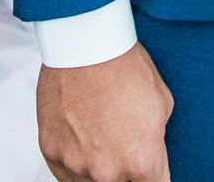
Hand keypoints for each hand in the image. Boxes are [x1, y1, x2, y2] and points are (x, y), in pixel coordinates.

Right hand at [38, 43, 172, 181]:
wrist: (86, 45)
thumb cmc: (125, 67)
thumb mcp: (162, 104)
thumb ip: (156, 142)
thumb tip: (153, 158)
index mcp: (141, 162)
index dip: (154, 176)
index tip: (149, 167)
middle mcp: (108, 174)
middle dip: (126, 172)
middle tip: (123, 144)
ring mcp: (76, 166)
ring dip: (97, 168)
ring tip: (100, 135)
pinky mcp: (51, 155)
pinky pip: (65, 172)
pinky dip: (74, 159)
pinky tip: (80, 136)